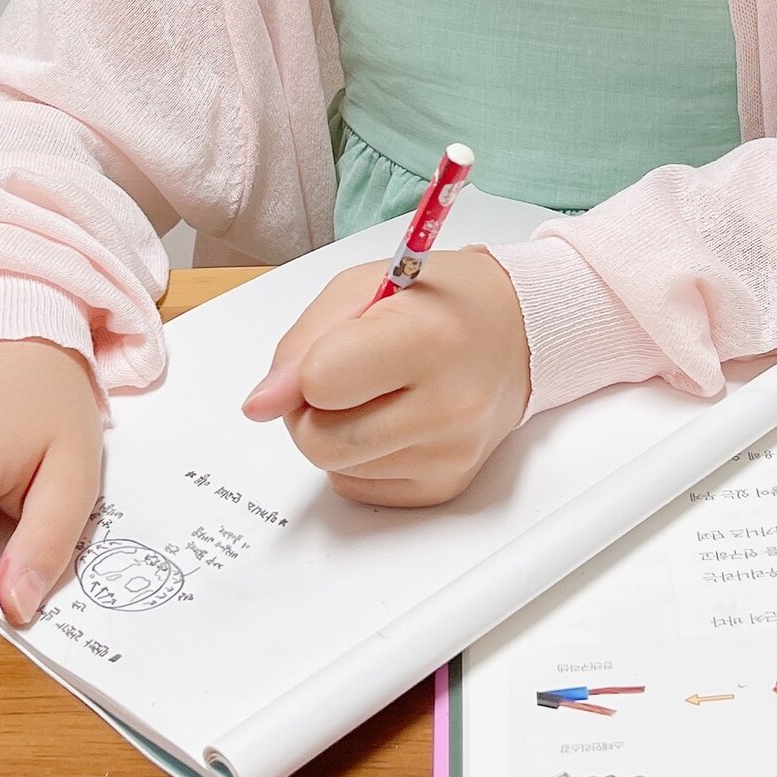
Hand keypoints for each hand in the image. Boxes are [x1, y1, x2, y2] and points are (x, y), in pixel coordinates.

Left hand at [240, 251, 530, 506]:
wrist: (515, 331)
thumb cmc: (438, 303)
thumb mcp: (362, 288)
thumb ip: (302, 344)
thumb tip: (262, 405)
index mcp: (427, 339)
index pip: (320, 383)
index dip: (306, 369)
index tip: (329, 350)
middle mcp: (448, 404)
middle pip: (319, 440)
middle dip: (308, 411)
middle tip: (341, 378)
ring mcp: (449, 453)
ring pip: (332, 468)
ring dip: (334, 433)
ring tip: (375, 394)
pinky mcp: (445, 486)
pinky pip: (357, 488)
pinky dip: (358, 458)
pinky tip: (392, 421)